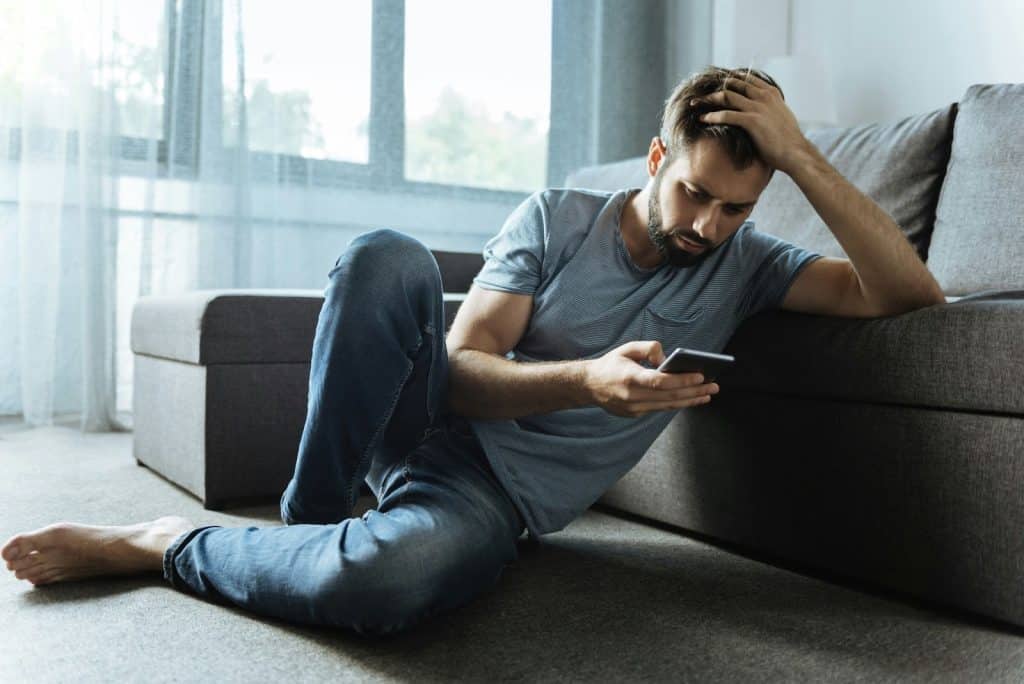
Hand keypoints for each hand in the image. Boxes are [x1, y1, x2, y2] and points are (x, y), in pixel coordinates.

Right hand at [583, 341, 718, 417]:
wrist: (589, 386)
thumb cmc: (611, 364)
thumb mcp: (627, 348)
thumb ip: (648, 349)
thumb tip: (666, 360)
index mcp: (629, 378)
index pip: (661, 382)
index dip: (682, 380)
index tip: (701, 376)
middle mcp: (632, 396)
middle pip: (670, 397)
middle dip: (694, 392)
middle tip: (714, 387)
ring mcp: (633, 409)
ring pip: (668, 406)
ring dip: (690, 400)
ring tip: (707, 395)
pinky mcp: (635, 414)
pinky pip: (660, 408)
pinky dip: (677, 403)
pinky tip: (690, 398)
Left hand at [692, 73, 812, 174]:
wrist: (795, 152)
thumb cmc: (788, 139)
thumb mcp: (782, 116)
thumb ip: (771, 108)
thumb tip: (764, 110)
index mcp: (771, 93)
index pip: (747, 79)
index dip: (730, 80)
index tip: (717, 83)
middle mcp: (764, 96)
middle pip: (734, 85)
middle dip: (715, 87)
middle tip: (701, 93)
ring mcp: (758, 107)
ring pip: (727, 96)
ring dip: (708, 99)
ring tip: (695, 103)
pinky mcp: (752, 121)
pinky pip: (726, 115)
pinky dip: (712, 116)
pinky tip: (702, 119)